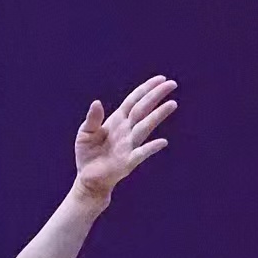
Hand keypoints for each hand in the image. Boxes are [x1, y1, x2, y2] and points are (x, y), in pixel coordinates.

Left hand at [73, 74, 176, 203]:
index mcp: (117, 120)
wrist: (88, 178)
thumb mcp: (85, 133)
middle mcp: (127, 130)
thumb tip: (97, 102)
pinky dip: (151, 148)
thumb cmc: (88, 153)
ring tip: (172, 104)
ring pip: (145, 127)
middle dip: (156, 96)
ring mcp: (129, 145)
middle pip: (143, 109)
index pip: (134, 101)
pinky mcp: (128, 161)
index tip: (161, 79)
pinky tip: (162, 142)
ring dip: (158, 116)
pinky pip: (141, 153)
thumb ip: (92, 119)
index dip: (146, 89)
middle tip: (172, 84)